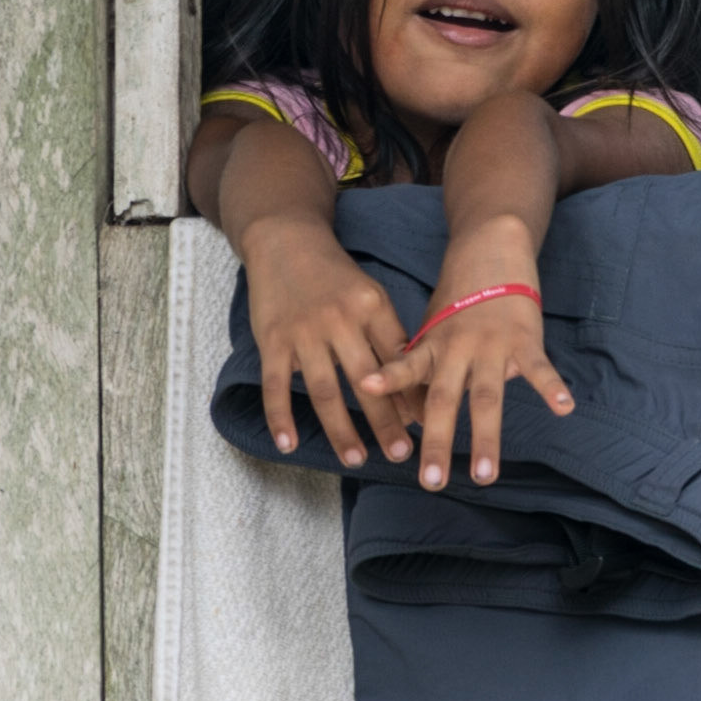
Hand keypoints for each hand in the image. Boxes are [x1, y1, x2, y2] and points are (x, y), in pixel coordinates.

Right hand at [242, 215, 416, 467]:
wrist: (285, 241)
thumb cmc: (335, 276)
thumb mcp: (370, 295)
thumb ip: (388, 336)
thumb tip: (413, 385)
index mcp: (371, 307)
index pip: (397, 359)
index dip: (413, 393)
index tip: (427, 424)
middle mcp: (339, 320)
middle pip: (366, 381)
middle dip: (385, 420)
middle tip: (401, 454)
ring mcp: (304, 332)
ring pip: (325, 390)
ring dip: (341, 429)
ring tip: (357, 459)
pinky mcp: (273, 340)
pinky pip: (277, 385)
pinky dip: (281, 417)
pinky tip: (290, 446)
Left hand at [359, 221, 573, 488]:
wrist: (491, 249)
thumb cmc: (458, 298)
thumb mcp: (432, 327)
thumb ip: (423, 366)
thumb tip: (407, 411)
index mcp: (433, 345)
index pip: (405, 366)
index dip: (386, 379)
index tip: (364, 389)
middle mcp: (458, 349)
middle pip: (444, 400)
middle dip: (436, 442)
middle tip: (430, 481)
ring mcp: (491, 345)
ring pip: (487, 399)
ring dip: (486, 440)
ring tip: (484, 477)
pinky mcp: (524, 339)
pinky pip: (539, 369)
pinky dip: (551, 388)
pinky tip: (564, 408)